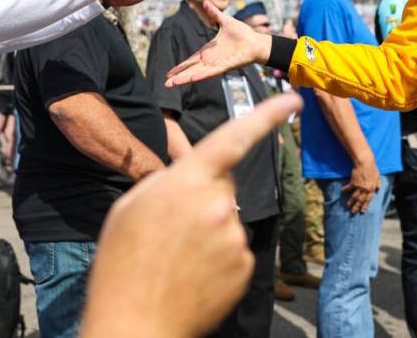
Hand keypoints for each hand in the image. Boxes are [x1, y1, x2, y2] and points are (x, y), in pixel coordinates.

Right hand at [81, 92, 302, 337]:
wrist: (134, 324)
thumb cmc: (123, 264)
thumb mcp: (131, 206)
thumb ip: (169, 181)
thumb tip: (195, 176)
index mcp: (186, 182)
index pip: (234, 138)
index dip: (267, 115)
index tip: (293, 100)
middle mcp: (217, 206)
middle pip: (223, 184)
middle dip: (204, 194)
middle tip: (170, 225)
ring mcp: (233, 238)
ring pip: (227, 216)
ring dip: (208, 227)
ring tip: (175, 255)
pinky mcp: (243, 267)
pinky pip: (233, 246)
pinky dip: (217, 254)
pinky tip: (191, 270)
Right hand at [165, 1, 272, 86]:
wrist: (256, 41)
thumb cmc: (243, 33)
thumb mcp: (224, 20)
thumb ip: (214, 13)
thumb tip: (206, 2)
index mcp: (208, 51)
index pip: (190, 61)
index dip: (180, 67)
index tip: (169, 74)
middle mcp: (210, 60)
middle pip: (191, 70)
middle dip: (178, 77)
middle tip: (166, 84)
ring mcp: (217, 64)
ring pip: (198, 73)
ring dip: (185, 79)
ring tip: (173, 84)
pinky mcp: (226, 66)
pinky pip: (212, 72)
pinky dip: (202, 75)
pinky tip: (192, 79)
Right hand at [342, 154, 379, 213]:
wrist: (365, 162)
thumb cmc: (372, 168)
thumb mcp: (377, 176)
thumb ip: (378, 183)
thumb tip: (378, 189)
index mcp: (372, 188)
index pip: (369, 199)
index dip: (365, 206)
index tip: (363, 211)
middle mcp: (366, 189)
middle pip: (361, 200)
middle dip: (357, 207)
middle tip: (353, 212)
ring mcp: (360, 186)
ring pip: (355, 197)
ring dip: (350, 202)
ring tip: (347, 205)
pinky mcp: (354, 182)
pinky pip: (348, 188)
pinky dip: (345, 190)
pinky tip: (342, 191)